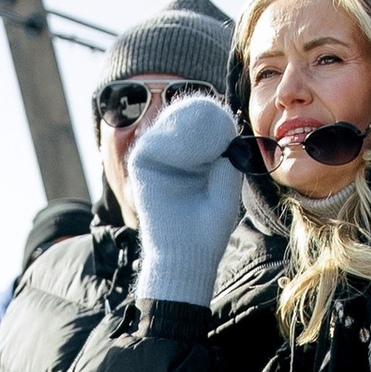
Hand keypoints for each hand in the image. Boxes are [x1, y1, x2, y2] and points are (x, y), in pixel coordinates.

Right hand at [126, 93, 246, 308]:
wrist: (187, 256)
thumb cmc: (208, 230)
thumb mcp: (227, 191)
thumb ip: (228, 164)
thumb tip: (228, 134)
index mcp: (196, 160)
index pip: (203, 124)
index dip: (215, 117)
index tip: (230, 127)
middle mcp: (173, 156)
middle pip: (184, 116)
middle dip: (203, 115)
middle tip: (222, 126)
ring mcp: (155, 160)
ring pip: (169, 123)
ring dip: (191, 127)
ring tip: (211, 146)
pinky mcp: (140, 167)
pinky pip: (152, 141)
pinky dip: (174, 141)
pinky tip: (193, 153)